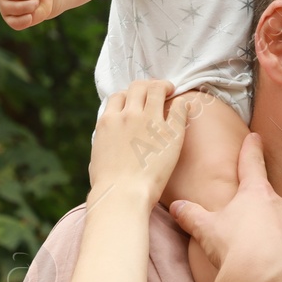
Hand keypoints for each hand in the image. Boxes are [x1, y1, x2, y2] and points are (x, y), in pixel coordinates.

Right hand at [88, 81, 195, 205]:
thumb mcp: (97, 157)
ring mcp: (149, 121)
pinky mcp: (170, 132)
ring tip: (171, 91)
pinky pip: (179, 106)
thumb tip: (107, 141)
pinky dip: (182, 104)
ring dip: (165, 87)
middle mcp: (128, 115)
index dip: (128, 96)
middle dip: (147, 86)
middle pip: (138, 87)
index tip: (136, 101)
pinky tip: (184, 108)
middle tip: (157, 91)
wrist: (123, 195)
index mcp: (108, 121)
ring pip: (157, 89)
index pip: (118, 96)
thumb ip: (104, 142)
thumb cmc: (108, 185)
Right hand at [168, 133, 281, 281]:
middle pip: (269, 200)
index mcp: (256, 193)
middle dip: (258, 210)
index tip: (254, 137)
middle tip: (244, 229)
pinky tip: (274, 266)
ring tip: (257, 253)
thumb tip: (176, 206)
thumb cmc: (233, 250)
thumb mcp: (206, 230)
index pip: (252, 164)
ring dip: (274, 232)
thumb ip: (191, 214)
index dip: (251, 149)